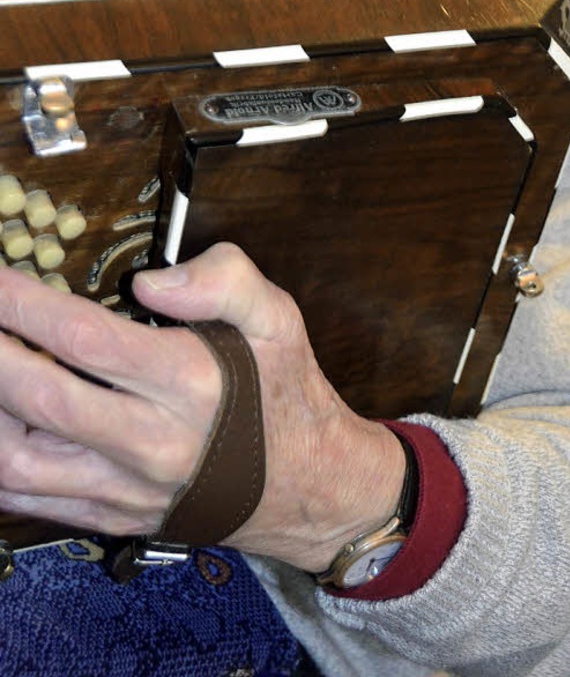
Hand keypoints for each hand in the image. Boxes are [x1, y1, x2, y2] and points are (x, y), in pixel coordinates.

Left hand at [0, 246, 404, 570]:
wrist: (313, 490)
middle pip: (41, 400)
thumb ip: (224, 280)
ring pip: (20, 464)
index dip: (24, 304)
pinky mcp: (114, 517)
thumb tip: (151, 281)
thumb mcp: (279, 317)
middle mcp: (149, 441)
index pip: (85, 338)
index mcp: (188, 382)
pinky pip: (33, 501)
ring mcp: (126, 488)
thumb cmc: (287, 396)